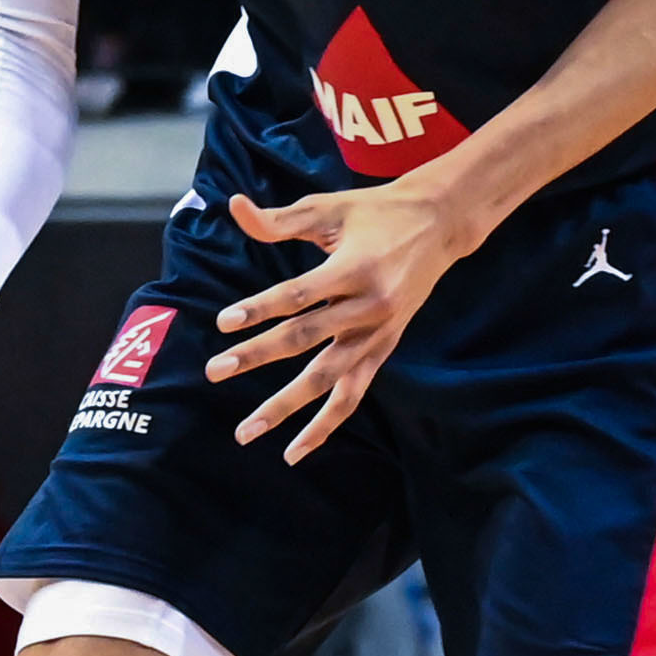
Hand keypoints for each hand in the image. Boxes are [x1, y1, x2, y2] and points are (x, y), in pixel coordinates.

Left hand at [208, 175, 481, 462]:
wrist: (440, 225)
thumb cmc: (377, 211)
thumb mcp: (329, 207)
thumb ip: (280, 219)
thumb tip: (234, 207)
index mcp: (354, 269)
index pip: (298, 296)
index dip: (260, 309)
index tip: (223, 323)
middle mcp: (368, 307)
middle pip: (305, 339)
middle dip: (257, 356)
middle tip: (215, 371)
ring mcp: (377, 334)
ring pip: (328, 381)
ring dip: (285, 408)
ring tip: (247, 432)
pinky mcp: (383, 349)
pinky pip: (351, 394)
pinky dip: (325, 424)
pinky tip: (296, 448)